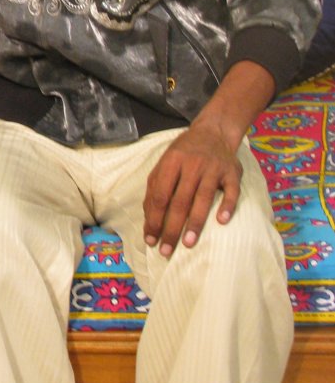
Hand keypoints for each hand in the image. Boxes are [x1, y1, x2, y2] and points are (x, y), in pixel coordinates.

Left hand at [143, 122, 242, 257]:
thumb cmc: (184, 153)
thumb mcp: (164, 165)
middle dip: (171, 228)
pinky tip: (221, 222)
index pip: (160, 196)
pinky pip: (231, 191)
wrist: (213, 131)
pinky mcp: (232, 172)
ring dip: (195, 223)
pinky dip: (227, 206)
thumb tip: (149, 219)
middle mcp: (192, 165)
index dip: (154, 219)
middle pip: (179, 201)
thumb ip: (155, 189)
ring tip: (188, 243)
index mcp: (171, 163)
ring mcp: (213, 168)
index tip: (150, 240)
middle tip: (166, 251)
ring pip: (203, 198)